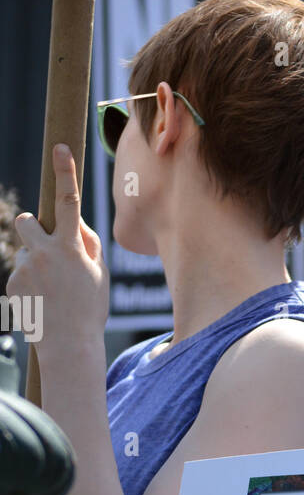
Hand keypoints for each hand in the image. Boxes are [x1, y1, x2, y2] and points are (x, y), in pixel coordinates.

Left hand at [8, 144, 108, 355]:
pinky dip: (30, 283)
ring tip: (51, 290)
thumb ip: (88, 243)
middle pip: (26, 221)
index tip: (59, 148)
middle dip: (32, 228)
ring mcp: (25, 269)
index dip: (65, 173)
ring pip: (25, 251)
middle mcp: (44, 254)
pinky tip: (43, 302)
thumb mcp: (99, 275)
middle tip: (46, 249)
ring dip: (35, 261)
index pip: (69, 202)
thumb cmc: (89, 310)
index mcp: (71, 249)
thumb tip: (73, 222)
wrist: (68, 346)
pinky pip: (21, 273)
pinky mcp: (12, 284)